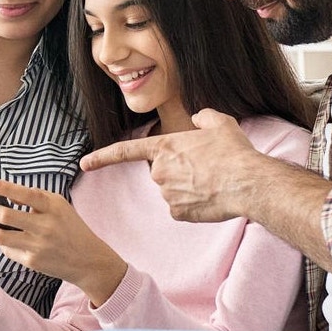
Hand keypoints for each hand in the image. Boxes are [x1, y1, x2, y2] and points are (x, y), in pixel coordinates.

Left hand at [0, 179, 127, 305]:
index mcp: (54, 207)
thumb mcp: (60, 207)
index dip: (5, 188)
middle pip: (6, 216)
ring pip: (1, 236)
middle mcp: (46, 226)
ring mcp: (38, 245)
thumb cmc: (71, 228)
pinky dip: (0, 243)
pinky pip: (8, 250)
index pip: (25, 194)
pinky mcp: (32, 261)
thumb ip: (37, 200)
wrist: (87, 260)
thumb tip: (5, 195)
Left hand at [79, 109, 259, 221]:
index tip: (84, 164)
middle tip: (204, 168)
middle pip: (162, 172)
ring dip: (187, 188)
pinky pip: (181, 209)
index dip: (102, 157)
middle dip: (178, 171)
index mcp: (164, 147)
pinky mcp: (177, 213)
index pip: (125, 151)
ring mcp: (167, 194)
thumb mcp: (219, 123)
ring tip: (212, 182)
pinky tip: (209, 198)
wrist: (247, 183)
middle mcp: (160, 171)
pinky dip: (193, 205)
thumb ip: (203, 117)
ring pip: (172, 191)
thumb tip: (198, 119)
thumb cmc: (234, 152)